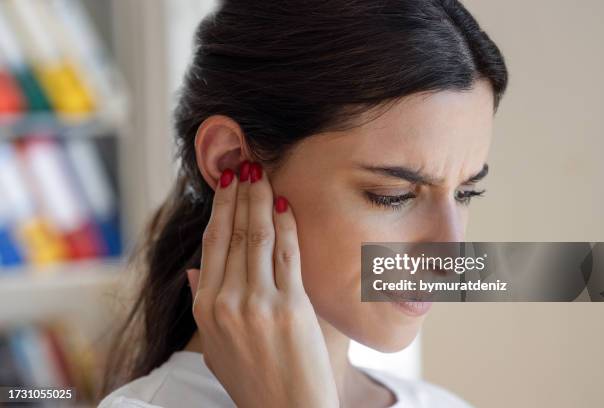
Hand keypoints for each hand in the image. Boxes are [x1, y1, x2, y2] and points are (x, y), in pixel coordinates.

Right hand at [186, 161, 338, 407]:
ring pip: (257, 236)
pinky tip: (286, 204)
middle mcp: (226, 302)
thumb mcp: (216, 347)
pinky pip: (287, 254)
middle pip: (233, 233)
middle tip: (246, 162)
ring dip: (261, 199)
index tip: (227, 182)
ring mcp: (258, 304)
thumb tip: (195, 270)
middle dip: (241, 193)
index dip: (220, 207)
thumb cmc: (253, 380)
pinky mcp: (290, 307)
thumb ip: (203, 305)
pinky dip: (286, 225)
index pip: (212, 243)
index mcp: (205, 308)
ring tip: (263, 173)